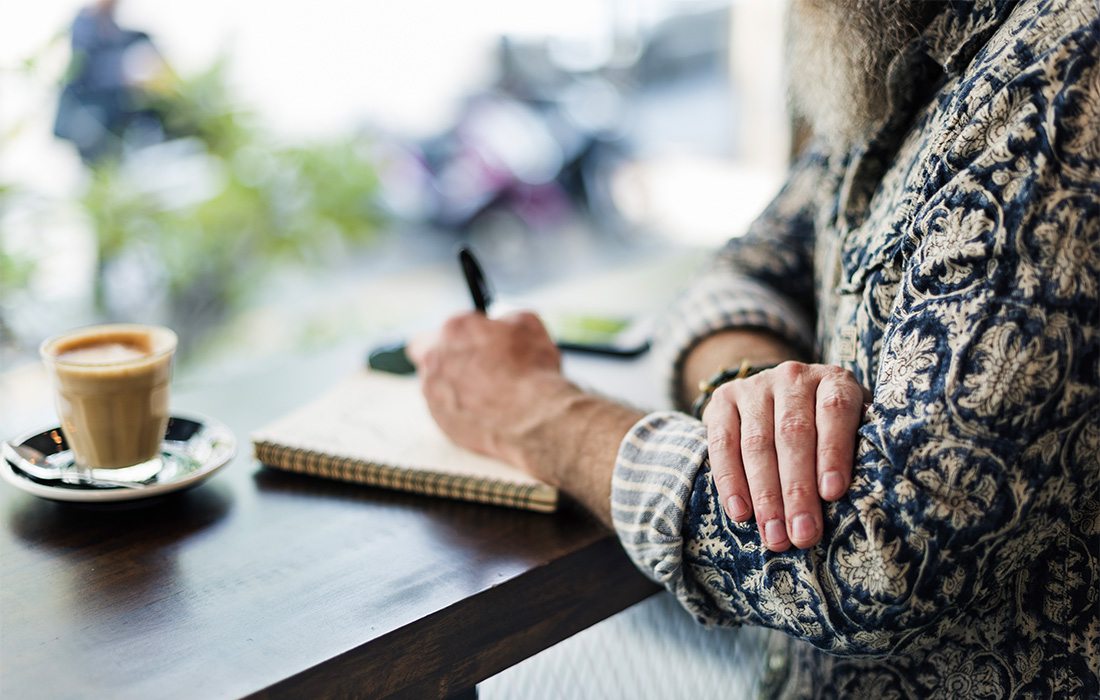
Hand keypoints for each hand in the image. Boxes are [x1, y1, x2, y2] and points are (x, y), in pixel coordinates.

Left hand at [408, 311, 573, 469]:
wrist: (534, 420)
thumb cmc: (533, 370)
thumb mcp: (528, 325)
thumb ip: (507, 318)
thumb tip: (504, 322)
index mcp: (453, 329)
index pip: (446, 327)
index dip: (465, 334)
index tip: (480, 342)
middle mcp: (434, 359)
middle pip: (426, 352)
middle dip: (447, 357)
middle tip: (474, 365)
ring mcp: (433, 393)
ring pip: (435, 385)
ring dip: (454, 386)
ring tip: (488, 394)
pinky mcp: (441, 422)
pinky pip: (447, 411)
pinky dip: (463, 411)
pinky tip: (488, 413)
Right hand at [702, 361, 867, 550]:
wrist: (781, 396)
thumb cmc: (829, 429)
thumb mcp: (854, 428)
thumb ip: (859, 451)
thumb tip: (868, 496)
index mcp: (834, 380)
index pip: (835, 411)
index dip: (833, 452)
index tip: (833, 494)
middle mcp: (793, 377)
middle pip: (793, 433)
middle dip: (797, 489)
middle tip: (802, 534)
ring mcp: (754, 386)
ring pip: (757, 443)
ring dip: (765, 495)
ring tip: (774, 535)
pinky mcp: (723, 400)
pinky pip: (722, 444)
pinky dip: (730, 481)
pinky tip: (740, 512)